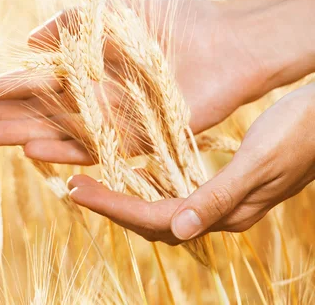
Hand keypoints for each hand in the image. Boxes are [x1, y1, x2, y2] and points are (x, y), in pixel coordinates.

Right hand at [0, 0, 267, 163]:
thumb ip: (68, 24)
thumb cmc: (168, 20)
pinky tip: (31, 146)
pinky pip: (92, 146)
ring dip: (22, 133)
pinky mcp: (135, 138)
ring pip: (57, 131)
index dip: (0, 89)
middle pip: (38, 111)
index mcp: (83, 70)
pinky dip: (63, 147)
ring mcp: (111, 120)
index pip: (33, 83)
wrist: (222, 39)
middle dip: (0, 114)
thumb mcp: (108, 10)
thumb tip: (28, 44)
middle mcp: (91, 99)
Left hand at [67, 83, 314, 243]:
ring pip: (161, 210)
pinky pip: (174, 193)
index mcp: (229, 212)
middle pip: (152, 221)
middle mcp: (220, 213)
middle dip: (110, 205)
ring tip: (90, 181)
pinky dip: (146, 186)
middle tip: (72, 185)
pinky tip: (131, 172)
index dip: (113, 207)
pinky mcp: (224, 185)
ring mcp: (222, 201)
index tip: (75, 189)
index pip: (157, 219)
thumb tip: (178, 231)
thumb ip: (220, 196)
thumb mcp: (261, 161)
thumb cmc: (302, 130)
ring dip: (124, 199)